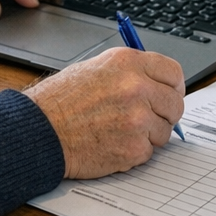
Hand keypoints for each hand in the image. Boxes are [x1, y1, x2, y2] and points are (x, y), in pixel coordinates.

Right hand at [24, 47, 185, 178]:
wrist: (40, 131)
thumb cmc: (61, 101)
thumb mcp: (96, 68)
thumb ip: (131, 73)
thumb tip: (158, 84)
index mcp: (128, 63)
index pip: (174, 72)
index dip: (173, 86)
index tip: (169, 94)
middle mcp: (137, 87)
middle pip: (175, 103)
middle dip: (164, 113)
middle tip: (147, 118)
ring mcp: (137, 119)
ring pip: (164, 131)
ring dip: (148, 135)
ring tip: (119, 131)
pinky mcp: (134, 147)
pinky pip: (149, 152)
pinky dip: (134, 152)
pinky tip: (112, 144)